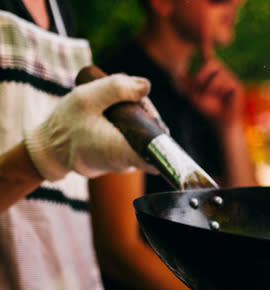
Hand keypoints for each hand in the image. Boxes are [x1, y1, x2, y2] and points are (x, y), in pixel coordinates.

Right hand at [24, 74, 157, 180]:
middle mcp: (128, 163)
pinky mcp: (122, 159)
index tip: (146, 114)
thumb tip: (146, 85)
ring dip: (136, 118)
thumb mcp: (85, 98)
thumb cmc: (65, 125)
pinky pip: (134, 140)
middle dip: (145, 114)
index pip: (158, 152)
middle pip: (152, 136)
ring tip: (114, 107)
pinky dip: (128, 126)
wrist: (50, 149)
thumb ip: (116, 89)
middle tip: (127, 98)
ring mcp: (126, 163)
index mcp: (121, 152)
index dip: (159, 129)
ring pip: (144, 137)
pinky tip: (114, 116)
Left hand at [179, 44, 244, 127]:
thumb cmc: (208, 108)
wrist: (220, 122)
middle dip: (201, 75)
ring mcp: (230, 78)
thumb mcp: (192, 94)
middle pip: (211, 62)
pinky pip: (225, 83)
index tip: (204, 32)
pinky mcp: (237, 86)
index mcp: (211, 73)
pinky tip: (222, 99)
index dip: (207, 43)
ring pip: (218, 74)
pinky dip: (219, 92)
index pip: (209, 57)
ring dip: (210, 87)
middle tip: (198, 87)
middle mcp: (222, 72)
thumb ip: (185, 84)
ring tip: (211, 97)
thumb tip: (173, 73)